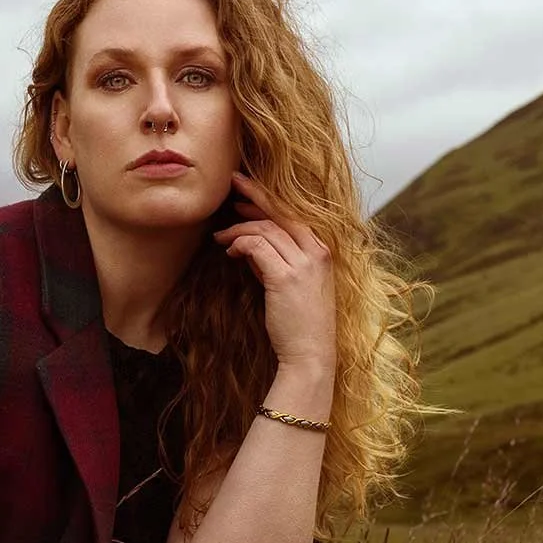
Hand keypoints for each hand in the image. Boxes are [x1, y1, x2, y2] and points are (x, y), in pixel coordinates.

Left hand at [210, 171, 336, 372]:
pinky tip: (229, 251)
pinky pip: (256, 246)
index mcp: (322, 252)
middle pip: (281, 212)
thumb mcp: (291, 286)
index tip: (246, 190)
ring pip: (265, 229)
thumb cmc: (300, 324)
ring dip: (238, 228)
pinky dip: (239, 244)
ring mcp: (303, 264)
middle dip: (254, 196)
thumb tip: (251, 246)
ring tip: (220, 236)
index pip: (293, 214)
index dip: (268, 199)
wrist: (310, 355)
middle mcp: (317, 252)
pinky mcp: (285, 277)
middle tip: (231, 187)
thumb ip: (275, 262)